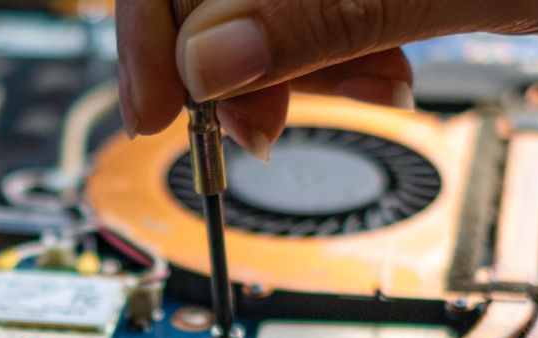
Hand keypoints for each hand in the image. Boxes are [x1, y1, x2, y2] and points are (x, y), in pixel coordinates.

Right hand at [115, 0, 537, 156]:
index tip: (162, 109)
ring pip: (255, 1)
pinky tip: (383, 76)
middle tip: (269, 126)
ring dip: (288, 66)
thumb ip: (321, 13)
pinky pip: (308, 6)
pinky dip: (332, 53)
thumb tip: (207, 63)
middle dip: (228, 58)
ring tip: (367, 96)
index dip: (154, 26)